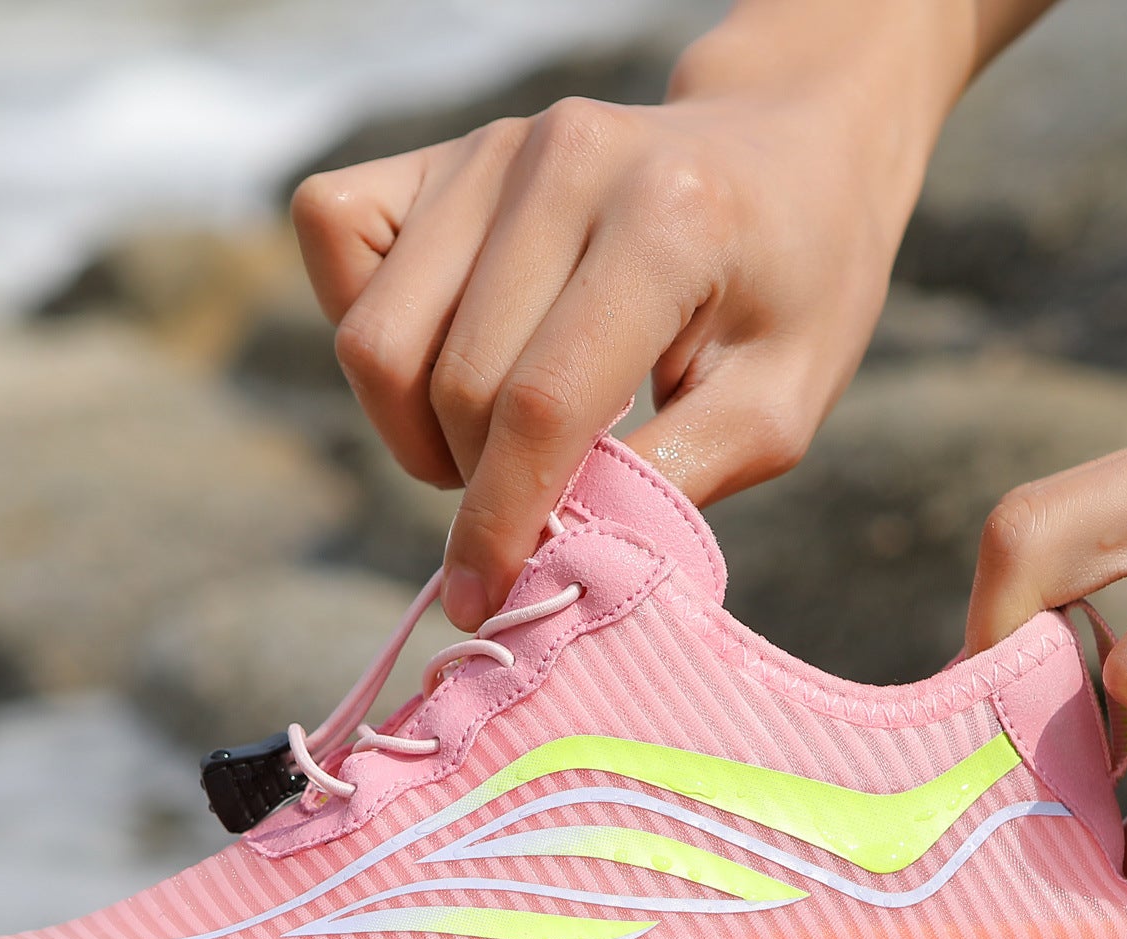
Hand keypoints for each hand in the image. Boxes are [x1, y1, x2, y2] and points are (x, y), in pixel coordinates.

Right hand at [293, 0, 991, 628]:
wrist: (787, 154)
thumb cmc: (791, 292)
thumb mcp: (777, 409)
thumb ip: (669, 484)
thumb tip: (550, 559)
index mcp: (668, 222)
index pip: (540, 403)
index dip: (500, 522)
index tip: (483, 601)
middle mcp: (564, 161)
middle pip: (453, 385)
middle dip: (479, 485)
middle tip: (541, 500)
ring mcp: (491, 148)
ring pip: (376, 337)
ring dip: (418, 428)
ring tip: (499, 441)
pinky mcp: (442, 152)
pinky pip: (335, 244)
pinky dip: (367, 332)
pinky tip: (442, 361)